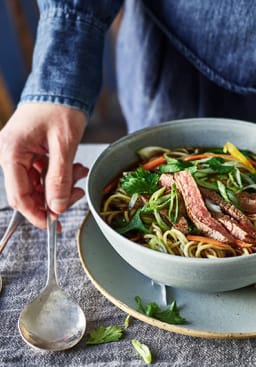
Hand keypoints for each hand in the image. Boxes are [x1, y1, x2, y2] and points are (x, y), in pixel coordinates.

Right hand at [0, 103, 88, 228]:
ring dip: (61, 185)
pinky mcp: (29, 153)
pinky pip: (42, 174)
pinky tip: (75, 169)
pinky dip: (60, 176)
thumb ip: (59, 178)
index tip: (55, 225)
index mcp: (11, 152)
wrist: (63, 87)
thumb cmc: (61, 107)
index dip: (38, 214)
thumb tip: (57, 207)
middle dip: (55, 197)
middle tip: (78, 192)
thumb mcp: (64, 145)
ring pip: (38, 185)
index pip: (20, 196)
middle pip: (29, 192)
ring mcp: (19, 154)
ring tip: (79, 173)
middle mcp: (10, 154)